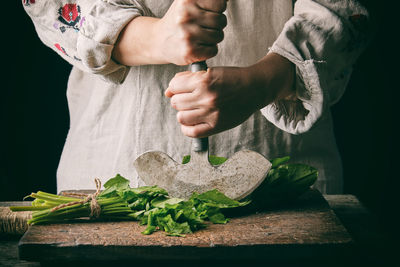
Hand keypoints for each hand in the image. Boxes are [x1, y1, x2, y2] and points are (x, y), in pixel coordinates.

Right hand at [112, 0, 226, 65]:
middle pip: (221, 20)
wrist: (159, 40)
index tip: (208, 13)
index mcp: (187, 0)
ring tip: (199, 36)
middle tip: (202, 27)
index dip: (217, 9)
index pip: (220, 3)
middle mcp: (186, 16)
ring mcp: (188, 35)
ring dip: (213, 38)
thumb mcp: (189, 2)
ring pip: (219, 36)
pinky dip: (209, 50)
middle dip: (216, 25)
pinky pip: (214, 50)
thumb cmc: (179, 21)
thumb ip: (207, 0)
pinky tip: (198, 46)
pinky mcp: (190, 51)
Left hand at [165, 53, 295, 137]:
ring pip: (181, 117)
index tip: (182, 88)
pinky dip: (187, 128)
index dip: (176, 87)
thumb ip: (187, 79)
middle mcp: (206, 97)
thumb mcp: (210, 72)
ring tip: (192, 109)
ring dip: (184, 113)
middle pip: (176, 102)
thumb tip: (168, 91)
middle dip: (180, 99)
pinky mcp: (216, 126)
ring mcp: (211, 113)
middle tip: (190, 99)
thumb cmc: (232, 79)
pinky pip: (191, 132)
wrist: (255, 88)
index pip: (174, 86)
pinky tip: (192, 122)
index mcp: (204, 81)